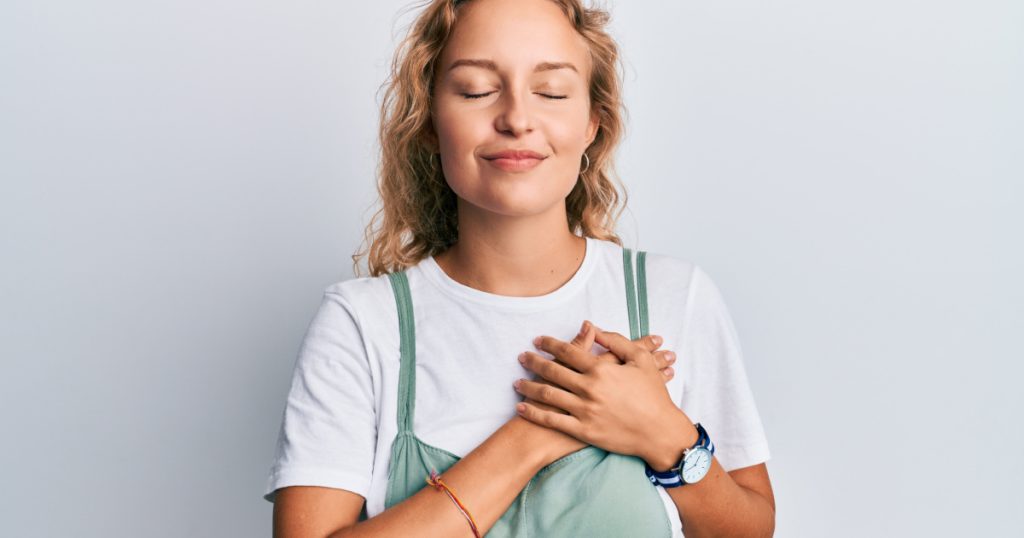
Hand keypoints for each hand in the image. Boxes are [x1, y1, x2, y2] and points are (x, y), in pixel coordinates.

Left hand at [514, 323, 695, 465]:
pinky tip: (522, 408)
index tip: (538, 340)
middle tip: (521, 357)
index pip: (568, 351)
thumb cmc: (653, 395)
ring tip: (516, 382)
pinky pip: (552, 421)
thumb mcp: (641, 361)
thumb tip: (592, 327)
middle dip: (534, 362)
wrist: (659, 432)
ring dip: (529, 386)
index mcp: (602, 369)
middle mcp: (589, 388)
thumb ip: (616, 341)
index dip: (550, 344)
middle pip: (553, 371)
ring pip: (548, 395)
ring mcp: (585, 410)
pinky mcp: (583, 431)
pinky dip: (534, 413)